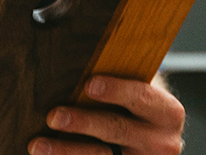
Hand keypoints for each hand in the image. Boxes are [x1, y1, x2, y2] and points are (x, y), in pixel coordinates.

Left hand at [28, 76, 184, 154]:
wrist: (148, 135)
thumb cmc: (133, 104)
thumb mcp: (135, 88)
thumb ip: (118, 76)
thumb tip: (74, 59)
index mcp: (167, 112)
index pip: (142, 97)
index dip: (116, 90)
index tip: (88, 84)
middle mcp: (161, 142)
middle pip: (117, 129)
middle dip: (83, 123)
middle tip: (53, 116)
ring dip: (66, 151)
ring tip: (38, 145)